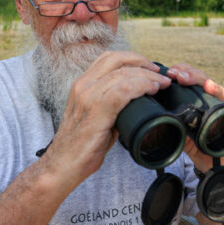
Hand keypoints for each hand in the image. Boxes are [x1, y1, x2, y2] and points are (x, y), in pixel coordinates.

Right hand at [44, 51, 171, 188]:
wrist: (62, 165)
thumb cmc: (80, 146)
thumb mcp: (96, 118)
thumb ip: (112, 106)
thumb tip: (135, 103)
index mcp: (82, 84)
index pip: (109, 58)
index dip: (133, 58)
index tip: (150, 68)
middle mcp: (83, 85)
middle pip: (117, 59)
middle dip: (143, 62)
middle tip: (160, 73)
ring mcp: (88, 96)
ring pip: (123, 73)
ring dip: (147, 76)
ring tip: (161, 84)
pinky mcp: (96, 110)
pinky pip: (123, 90)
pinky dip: (141, 87)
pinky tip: (151, 91)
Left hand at [165, 63, 223, 172]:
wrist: (209, 160)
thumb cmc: (191, 141)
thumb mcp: (175, 128)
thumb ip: (166, 119)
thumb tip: (148, 112)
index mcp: (191, 97)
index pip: (186, 76)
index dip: (179, 70)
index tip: (168, 72)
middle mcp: (205, 96)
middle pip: (197, 76)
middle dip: (186, 72)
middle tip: (175, 74)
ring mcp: (216, 101)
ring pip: (208, 82)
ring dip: (197, 78)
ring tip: (186, 78)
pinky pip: (223, 98)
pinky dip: (217, 90)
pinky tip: (210, 86)